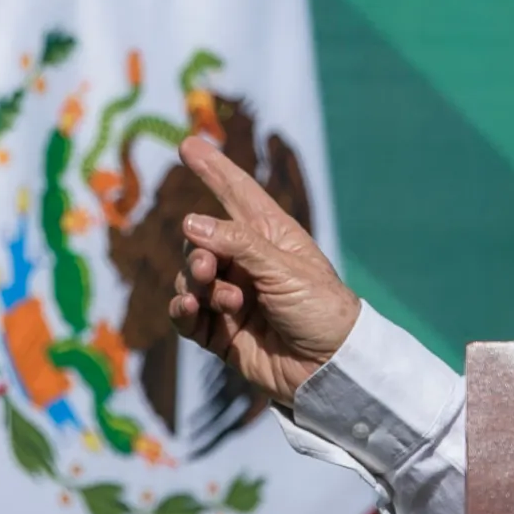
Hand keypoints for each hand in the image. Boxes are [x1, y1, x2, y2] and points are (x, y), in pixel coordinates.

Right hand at [169, 136, 359, 405]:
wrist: (331, 369)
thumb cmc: (322, 310)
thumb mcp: (285, 269)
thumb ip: (238, 244)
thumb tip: (189, 222)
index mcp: (273, 239)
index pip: (238, 195)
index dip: (214, 170)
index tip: (189, 144)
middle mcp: (249, 264)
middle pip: (202, 242)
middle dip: (200, 253)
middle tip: (211, 270)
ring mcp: (233, 298)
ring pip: (192, 279)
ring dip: (199, 286)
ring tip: (226, 303)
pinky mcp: (221, 333)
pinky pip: (188, 316)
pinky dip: (183, 311)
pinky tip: (188, 309)